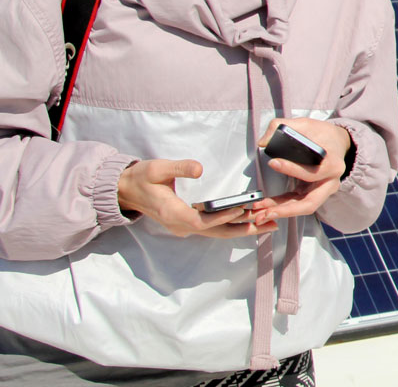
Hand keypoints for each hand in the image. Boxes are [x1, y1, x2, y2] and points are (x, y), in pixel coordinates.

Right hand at [117, 158, 275, 238]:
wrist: (126, 190)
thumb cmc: (142, 177)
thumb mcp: (157, 168)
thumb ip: (178, 168)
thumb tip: (199, 169)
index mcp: (172, 213)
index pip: (202, 221)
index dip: (222, 218)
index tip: (242, 211)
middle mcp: (180, 225)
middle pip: (216, 232)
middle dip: (243, 230)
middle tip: (269, 224)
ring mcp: (184, 226)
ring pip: (216, 232)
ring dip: (241, 230)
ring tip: (267, 225)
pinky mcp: (188, 223)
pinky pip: (213, 228)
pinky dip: (232, 226)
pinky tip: (249, 222)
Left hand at [251, 118, 352, 222]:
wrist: (338, 142)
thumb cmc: (324, 135)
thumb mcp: (306, 124)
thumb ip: (283, 127)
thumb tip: (263, 141)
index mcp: (333, 164)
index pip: (314, 173)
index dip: (293, 169)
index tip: (273, 162)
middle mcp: (330, 182)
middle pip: (310, 203)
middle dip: (286, 209)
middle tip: (266, 210)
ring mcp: (322, 190)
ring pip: (302, 207)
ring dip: (280, 212)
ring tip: (260, 213)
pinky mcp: (312, 193)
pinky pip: (297, 204)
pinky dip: (281, 207)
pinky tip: (265, 207)